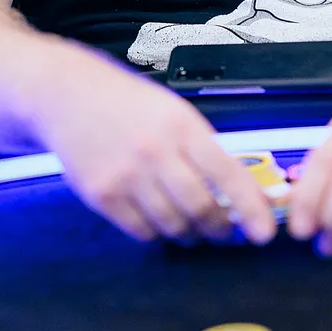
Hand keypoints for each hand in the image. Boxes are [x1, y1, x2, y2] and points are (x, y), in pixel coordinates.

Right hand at [30, 53, 277, 245]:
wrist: (67, 95)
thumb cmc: (127, 102)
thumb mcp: (173, 110)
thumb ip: (203, 146)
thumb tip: (238, 187)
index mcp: (181, 126)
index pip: (228, 175)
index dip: (251, 209)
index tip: (265, 232)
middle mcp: (155, 152)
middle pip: (201, 209)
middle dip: (221, 229)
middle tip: (225, 231)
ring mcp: (126, 176)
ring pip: (173, 226)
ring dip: (191, 235)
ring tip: (194, 228)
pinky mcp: (102, 195)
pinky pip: (142, 232)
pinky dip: (158, 234)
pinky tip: (160, 222)